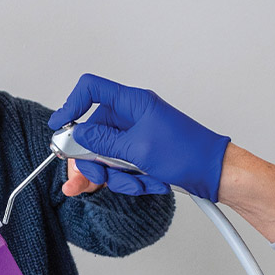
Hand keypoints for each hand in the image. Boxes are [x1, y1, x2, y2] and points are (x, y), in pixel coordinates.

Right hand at [47, 74, 231, 200]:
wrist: (215, 174)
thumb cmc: (188, 153)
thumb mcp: (137, 149)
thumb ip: (102, 142)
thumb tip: (76, 135)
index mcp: (133, 102)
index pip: (92, 90)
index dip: (71, 105)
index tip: (59, 127)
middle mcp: (133, 116)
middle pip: (93, 131)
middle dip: (92, 159)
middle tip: (89, 179)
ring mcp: (137, 136)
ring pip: (106, 155)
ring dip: (116, 175)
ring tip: (137, 182)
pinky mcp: (142, 155)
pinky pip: (122, 168)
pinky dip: (130, 180)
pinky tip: (148, 184)